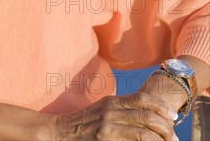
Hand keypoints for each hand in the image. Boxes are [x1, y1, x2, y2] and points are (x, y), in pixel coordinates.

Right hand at [50, 93, 177, 139]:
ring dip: (158, 140)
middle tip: (173, 136)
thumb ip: (120, 106)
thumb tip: (143, 109)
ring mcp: (108, 129)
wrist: (61, 132)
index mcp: (112, 101)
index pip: (142, 98)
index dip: (160, 106)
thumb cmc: (84, 122)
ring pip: (142, 133)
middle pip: (146, 116)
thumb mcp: (102, 108)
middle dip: (164, 127)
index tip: (172, 116)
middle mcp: (111, 112)